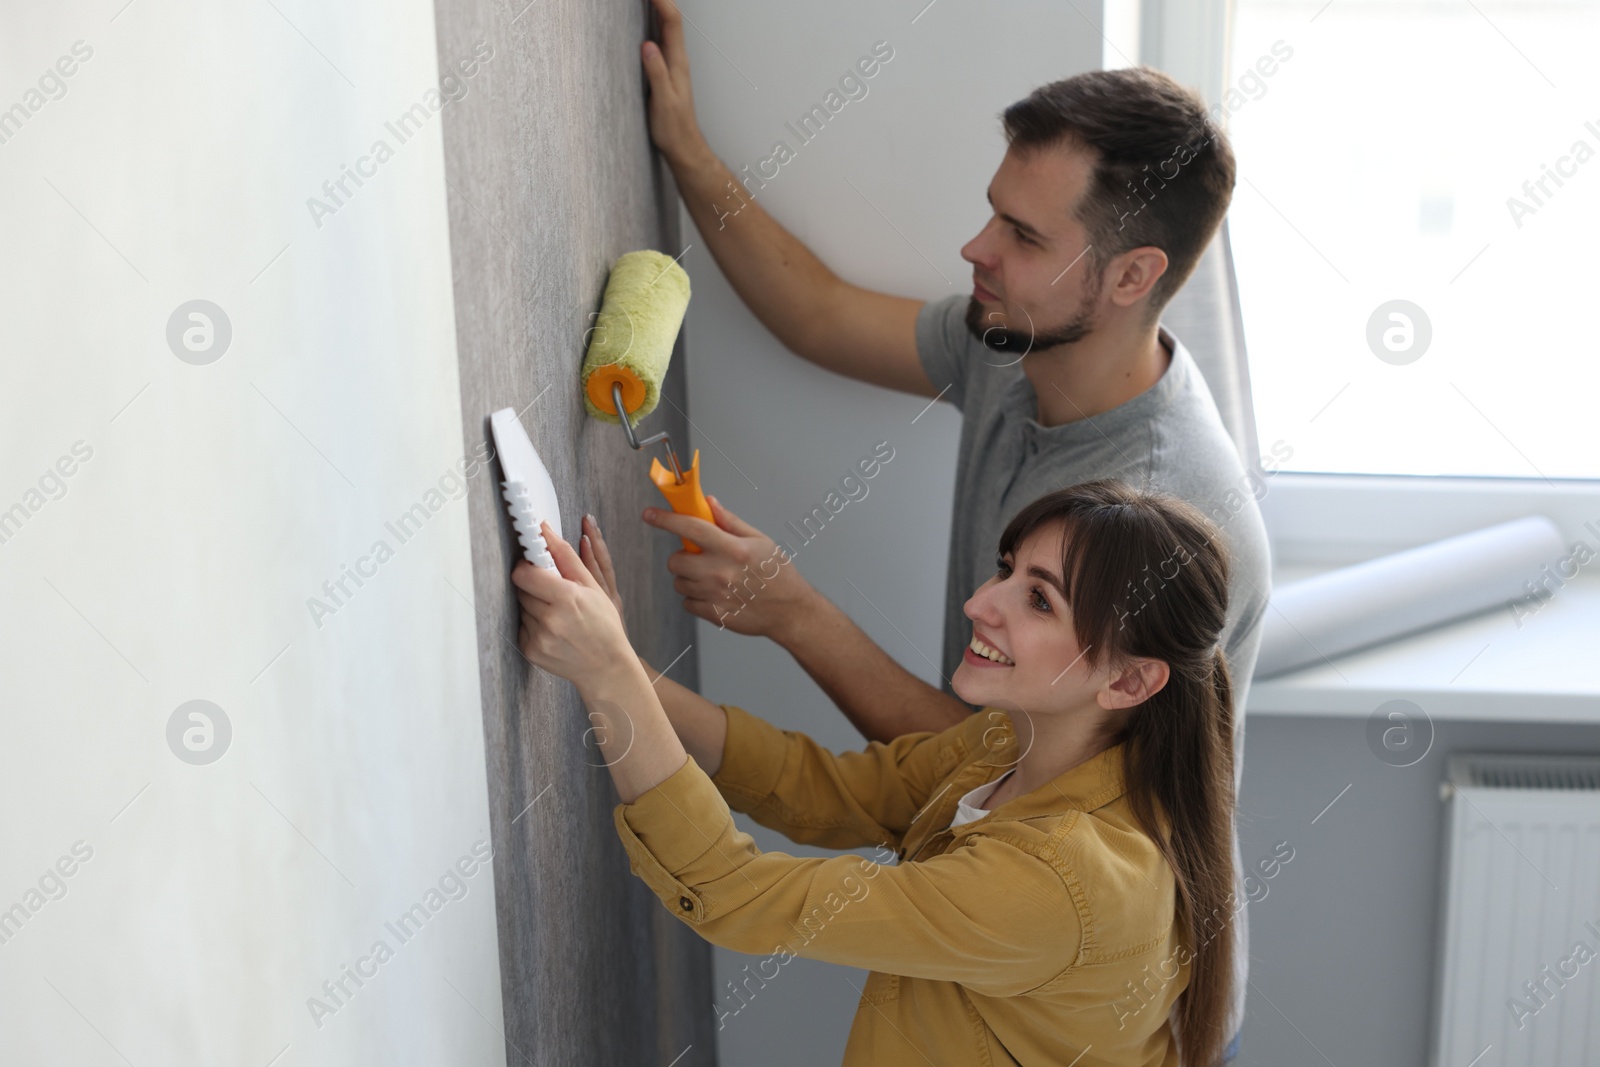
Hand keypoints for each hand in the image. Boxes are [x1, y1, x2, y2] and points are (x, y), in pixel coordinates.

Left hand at [512, 521, 634, 686]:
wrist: (606, 667)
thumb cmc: (604, 625)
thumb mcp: (593, 587)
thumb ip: (566, 556)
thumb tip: (546, 531)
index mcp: (567, 598)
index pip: (524, 574)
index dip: (527, 567)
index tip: (535, 566)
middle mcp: (550, 619)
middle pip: (521, 589)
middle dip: (534, 586)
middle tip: (553, 593)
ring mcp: (539, 638)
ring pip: (521, 607)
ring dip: (534, 606)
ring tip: (557, 615)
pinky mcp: (531, 651)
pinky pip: (522, 627)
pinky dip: (533, 625)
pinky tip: (553, 630)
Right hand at [641, 0, 709, 168]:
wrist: (683, 147)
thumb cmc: (674, 129)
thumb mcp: (663, 101)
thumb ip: (657, 72)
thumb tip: (648, 45)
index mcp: (677, 63)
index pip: (672, 23)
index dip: (661, 2)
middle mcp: (677, 60)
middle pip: (671, 20)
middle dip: (660, 1)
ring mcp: (672, 66)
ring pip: (666, 29)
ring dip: (658, 10)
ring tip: (647, 1)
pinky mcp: (665, 73)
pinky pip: (661, 42)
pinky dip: (654, 26)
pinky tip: (646, 24)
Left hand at [644, 495, 814, 638]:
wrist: (789, 611)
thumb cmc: (777, 574)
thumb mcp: (760, 540)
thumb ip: (730, 521)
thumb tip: (708, 503)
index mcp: (732, 549)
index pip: (690, 528)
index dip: (665, 519)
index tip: (650, 514)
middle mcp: (721, 572)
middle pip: (675, 561)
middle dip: (682, 557)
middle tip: (699, 558)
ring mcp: (716, 595)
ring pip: (680, 583)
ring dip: (689, 578)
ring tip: (712, 578)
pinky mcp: (714, 614)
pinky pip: (687, 603)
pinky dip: (696, 598)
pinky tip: (715, 594)